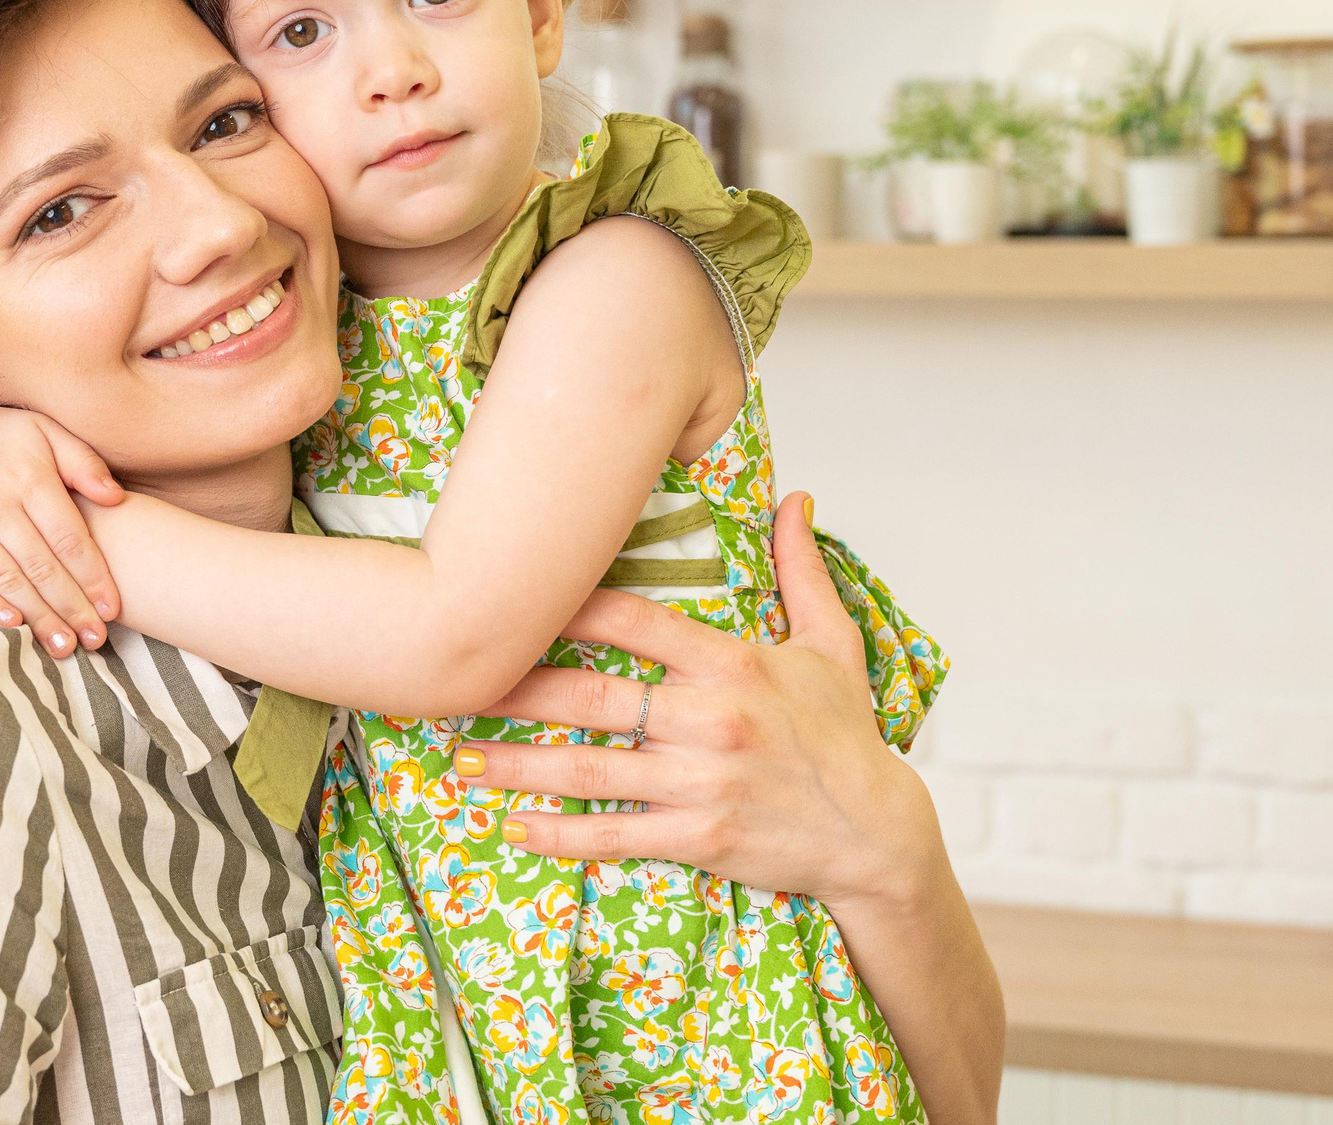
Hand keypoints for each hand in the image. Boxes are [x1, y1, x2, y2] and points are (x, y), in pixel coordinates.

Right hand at [0, 406, 125, 656]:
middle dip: (70, 608)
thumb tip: (116, 498)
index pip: (68, 538)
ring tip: (62, 646)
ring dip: (36, 616)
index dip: (92, 576)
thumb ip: (84, 462)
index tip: (112, 609)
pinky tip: (12, 624)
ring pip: (6, 578)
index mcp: (30, 479)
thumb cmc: (2, 435)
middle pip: (40, 566)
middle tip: (95, 640)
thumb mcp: (47, 431)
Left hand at [452, 491, 945, 911]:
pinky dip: (561, 834)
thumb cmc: (847, 736)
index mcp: (731, 664)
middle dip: (517, 689)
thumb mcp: (833, 645)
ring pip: (591, 767)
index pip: (633, 620)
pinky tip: (514, 827)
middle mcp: (710, 719)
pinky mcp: (701, 836)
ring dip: (518, 764)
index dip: (568, 604)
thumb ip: (802, 569)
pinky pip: (616, 834)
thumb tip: (793, 497)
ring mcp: (701, 781)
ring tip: (459, 757)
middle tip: (453, 683)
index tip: (513, 592)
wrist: (879, 833)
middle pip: (593, 695)